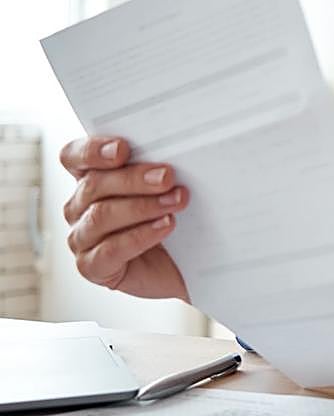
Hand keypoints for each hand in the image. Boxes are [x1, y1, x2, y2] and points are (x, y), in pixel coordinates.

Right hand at [60, 136, 189, 301]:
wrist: (178, 265)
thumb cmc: (167, 221)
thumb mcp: (162, 189)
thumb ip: (155, 170)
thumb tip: (171, 157)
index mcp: (90, 179)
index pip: (73, 157)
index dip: (92, 151)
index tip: (122, 149)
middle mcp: (79, 207)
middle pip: (94, 185)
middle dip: (134, 179)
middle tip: (167, 177)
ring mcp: (81, 238)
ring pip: (101, 216)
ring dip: (143, 206)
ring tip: (176, 202)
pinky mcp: (91, 267)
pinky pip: (110, 250)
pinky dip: (141, 235)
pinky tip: (165, 225)